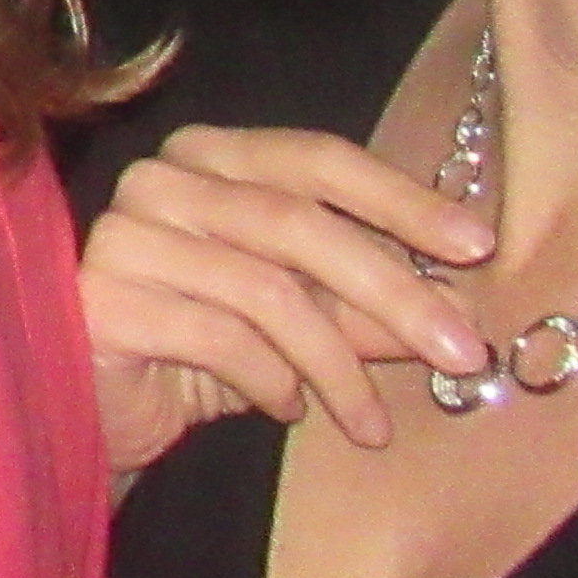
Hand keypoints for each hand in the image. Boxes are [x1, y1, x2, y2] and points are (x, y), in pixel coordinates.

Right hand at [80, 124, 492, 471]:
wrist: (99, 413)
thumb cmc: (200, 352)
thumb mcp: (301, 322)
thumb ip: (365, 306)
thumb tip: (461, 309)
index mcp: (210, 156)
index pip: (317, 158)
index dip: (402, 199)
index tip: (478, 247)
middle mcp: (160, 179)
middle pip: (300, 223)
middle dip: (394, 292)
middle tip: (461, 351)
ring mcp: (123, 234)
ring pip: (267, 289)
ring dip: (338, 364)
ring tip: (369, 421)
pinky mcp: (103, 298)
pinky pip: (221, 336)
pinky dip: (273, 381)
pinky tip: (287, 409)